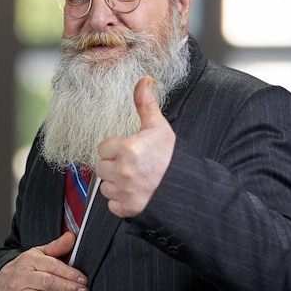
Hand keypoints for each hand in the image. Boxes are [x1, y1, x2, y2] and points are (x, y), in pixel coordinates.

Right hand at [0, 232, 88, 290]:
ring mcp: (19, 290)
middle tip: (83, 289)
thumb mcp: (37, 254)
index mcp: (30, 259)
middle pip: (48, 281)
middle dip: (67, 286)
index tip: (83, 279)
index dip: (69, 273)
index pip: (52, 265)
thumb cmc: (24, 268)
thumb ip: (55, 247)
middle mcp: (23, 275)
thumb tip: (72, 236)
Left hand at [95, 76, 175, 217]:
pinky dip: (121, 201)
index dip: (114, 148)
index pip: (103, 147)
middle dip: (113, 165)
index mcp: (128, 149)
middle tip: (131, 165)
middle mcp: (123, 171)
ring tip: (134, 179)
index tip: (126, 150)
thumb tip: (143, 81)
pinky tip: (135, 193)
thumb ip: (145, 104)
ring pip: (105, 187)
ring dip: (116, 184)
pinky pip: (112, 205)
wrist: (190, 189)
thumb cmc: (175, 159)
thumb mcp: (159, 127)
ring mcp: (125, 191)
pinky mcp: (128, 209)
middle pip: (101, 167)